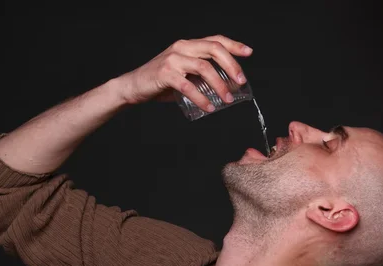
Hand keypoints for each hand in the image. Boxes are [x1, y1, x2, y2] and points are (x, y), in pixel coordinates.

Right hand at [116, 35, 252, 110]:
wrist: (134, 87)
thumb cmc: (162, 82)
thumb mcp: (185, 74)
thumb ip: (202, 75)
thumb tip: (227, 86)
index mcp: (188, 45)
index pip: (215, 40)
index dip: (234, 45)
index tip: (249, 52)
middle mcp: (182, 47)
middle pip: (214, 50)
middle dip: (232, 65)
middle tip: (240, 82)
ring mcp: (173, 59)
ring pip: (204, 67)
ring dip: (220, 84)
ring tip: (228, 99)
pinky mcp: (165, 74)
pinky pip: (188, 86)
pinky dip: (201, 98)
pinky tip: (209, 107)